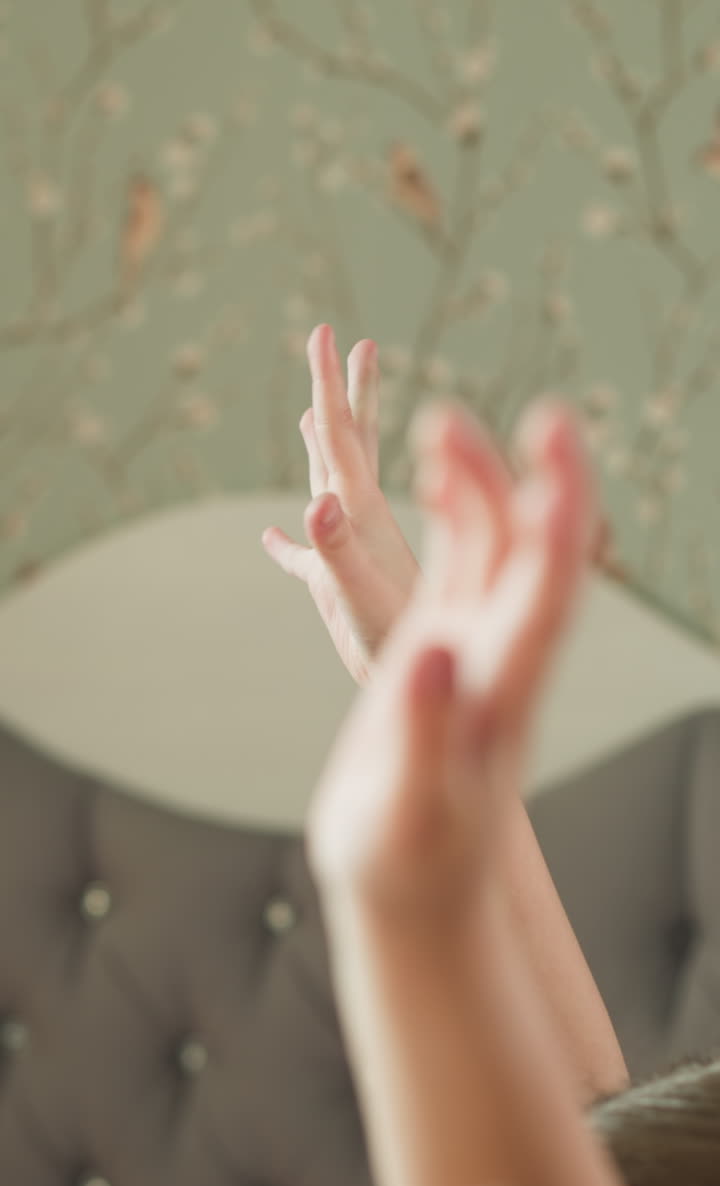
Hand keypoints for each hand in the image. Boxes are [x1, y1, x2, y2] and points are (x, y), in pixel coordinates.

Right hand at [261, 323, 419, 684]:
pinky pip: (312, 560)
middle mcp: (369, 534)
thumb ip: (338, 556)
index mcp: (372, 524)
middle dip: (343, 393)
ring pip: (338, 491)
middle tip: (331, 335)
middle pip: (354, 449)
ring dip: (324, 449)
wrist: (436, 727)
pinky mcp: (346, 599)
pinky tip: (271, 537)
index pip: (352, 442)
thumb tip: (314, 500)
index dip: (339, 390)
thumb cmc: (402, 665)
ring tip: (315, 412)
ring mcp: (360, 563)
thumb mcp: (361, 606)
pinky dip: (291, 543)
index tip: (329, 334)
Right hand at [306, 398, 592, 911]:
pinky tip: (437, 473)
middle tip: (529, 417)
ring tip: (439, 425)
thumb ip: (424, 733)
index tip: (553, 462)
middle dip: (536, 483)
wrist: (412, 883)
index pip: (549, 596)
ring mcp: (477, 646)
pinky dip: (453, 512)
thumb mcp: (409, 810)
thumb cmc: (407, 861)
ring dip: (480, 483)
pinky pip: (459, 565)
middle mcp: (504, 656)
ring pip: (495, 548)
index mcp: (505, 691)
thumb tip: (433, 652)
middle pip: (535, 556)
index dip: (558, 526)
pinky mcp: (445, 646)